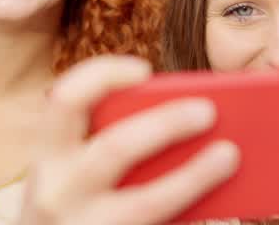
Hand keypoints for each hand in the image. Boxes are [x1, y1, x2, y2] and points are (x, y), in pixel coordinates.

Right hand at [9, 55, 238, 224]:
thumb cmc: (76, 197)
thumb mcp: (72, 168)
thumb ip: (107, 141)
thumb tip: (187, 115)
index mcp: (48, 154)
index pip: (66, 100)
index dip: (104, 76)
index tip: (145, 70)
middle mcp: (56, 190)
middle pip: (115, 149)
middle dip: (166, 125)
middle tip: (209, 110)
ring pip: (148, 203)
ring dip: (195, 175)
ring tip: (230, 154)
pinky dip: (193, 207)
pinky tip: (228, 204)